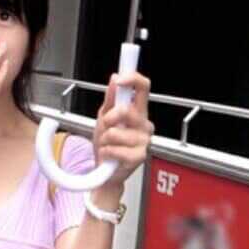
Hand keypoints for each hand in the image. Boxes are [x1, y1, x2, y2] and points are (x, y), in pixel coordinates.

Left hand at [92, 72, 153, 188]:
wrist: (105, 170)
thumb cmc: (107, 144)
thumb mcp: (104, 117)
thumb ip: (111, 98)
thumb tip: (115, 78)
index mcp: (138, 111)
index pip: (143, 88)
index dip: (132, 79)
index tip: (120, 79)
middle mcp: (144, 124)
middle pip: (126, 110)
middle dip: (109, 118)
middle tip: (106, 126)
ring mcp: (144, 141)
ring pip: (115, 132)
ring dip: (104, 140)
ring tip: (108, 145)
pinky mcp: (139, 156)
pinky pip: (114, 149)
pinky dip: (106, 152)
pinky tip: (110, 156)